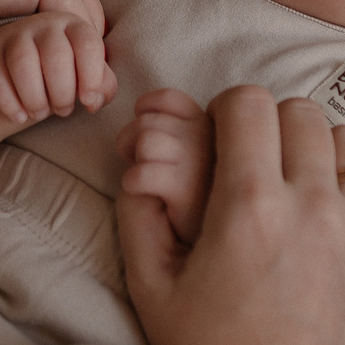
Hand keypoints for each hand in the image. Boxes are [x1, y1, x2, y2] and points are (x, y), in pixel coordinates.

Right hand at [0, 10, 117, 126]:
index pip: (89, 44)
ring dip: (34, 97)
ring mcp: (15, 34)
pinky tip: (19, 117)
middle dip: (62, 92)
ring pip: (23, 63)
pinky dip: (8, 102)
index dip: (92, 77)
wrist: (20, 62)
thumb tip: (93, 101)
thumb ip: (102, 85)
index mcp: (74, 25)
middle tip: (63, 110)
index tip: (88, 101)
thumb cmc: (64, 70)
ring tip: (40, 113)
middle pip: (55, 55)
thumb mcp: (86, 73)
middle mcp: (45, 23)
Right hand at [114, 87, 344, 344]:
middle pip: (302, 112)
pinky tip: (328, 231)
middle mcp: (316, 210)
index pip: (248, 103)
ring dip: (318, 154)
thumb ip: (141, 206)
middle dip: (271, 128)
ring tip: (296, 194)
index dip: (227, 113)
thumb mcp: (150, 288)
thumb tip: (144, 150)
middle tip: (255, 167)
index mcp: (249, 209)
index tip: (222, 139)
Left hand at [117, 88, 214, 242]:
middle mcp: (213, 139)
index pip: (168, 99)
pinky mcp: (190, 193)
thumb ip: (176, 124)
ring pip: (146, 140)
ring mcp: (204, 164)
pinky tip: (140, 193)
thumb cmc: (196, 197)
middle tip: (135, 161)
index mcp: (213, 126)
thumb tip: (142, 107)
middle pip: (149, 120)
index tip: (142, 136)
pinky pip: (145, 173)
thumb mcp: (191, 150)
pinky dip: (133, 182)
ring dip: (132, 160)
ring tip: (138, 178)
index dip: (145, 111)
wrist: (215, 245)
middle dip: (130, 138)